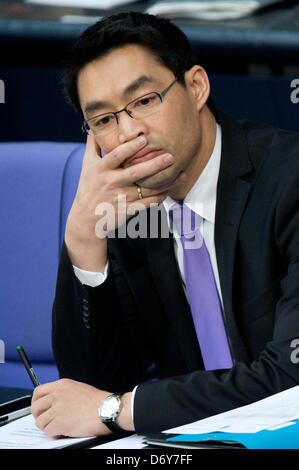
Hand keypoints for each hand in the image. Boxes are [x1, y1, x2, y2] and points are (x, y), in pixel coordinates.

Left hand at [31, 378, 114, 437]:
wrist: (107, 409)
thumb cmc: (98, 401)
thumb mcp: (78, 388)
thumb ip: (64, 393)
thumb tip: (55, 402)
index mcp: (62, 385)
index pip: (38, 391)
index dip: (36, 402)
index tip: (39, 408)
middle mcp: (57, 395)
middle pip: (35, 407)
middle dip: (39, 416)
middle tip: (46, 421)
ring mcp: (57, 409)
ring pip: (40, 421)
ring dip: (48, 427)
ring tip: (59, 427)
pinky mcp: (59, 422)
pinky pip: (47, 431)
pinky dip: (54, 434)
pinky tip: (63, 432)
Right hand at [64, 134, 180, 270]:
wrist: (85, 219)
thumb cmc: (88, 188)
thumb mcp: (87, 165)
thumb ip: (93, 145)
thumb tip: (94, 127)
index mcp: (102, 170)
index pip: (116, 156)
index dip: (130, 148)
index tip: (144, 139)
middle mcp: (111, 183)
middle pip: (136, 172)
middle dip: (154, 164)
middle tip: (171, 157)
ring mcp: (120, 198)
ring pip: (146, 189)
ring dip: (165, 183)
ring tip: (181, 175)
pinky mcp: (127, 210)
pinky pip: (147, 203)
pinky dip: (160, 197)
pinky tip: (170, 190)